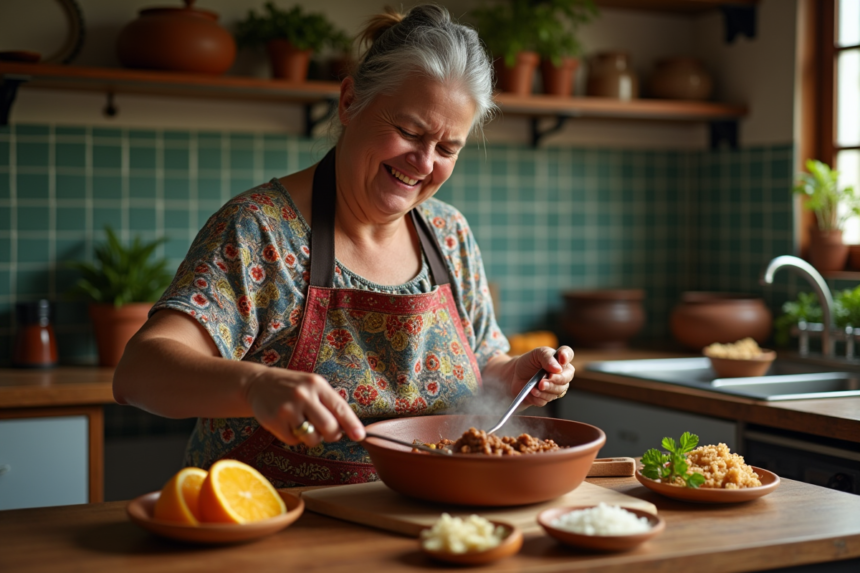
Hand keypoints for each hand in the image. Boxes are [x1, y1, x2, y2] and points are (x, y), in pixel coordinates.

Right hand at [242, 368, 364, 446]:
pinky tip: (288, 424)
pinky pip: (294, 441)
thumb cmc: (292, 387)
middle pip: (329, 427)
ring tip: (304, 425)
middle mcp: (303, 395)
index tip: (360, 436)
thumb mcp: (312, 386)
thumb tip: (349, 428)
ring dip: (313, 438)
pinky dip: (295, 438)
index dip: (352, 424)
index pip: (340, 408)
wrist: (258, 384)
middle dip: (332, 435)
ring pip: (312, 438)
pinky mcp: (273, 421)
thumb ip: (329, 403)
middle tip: (327, 432)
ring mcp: (287, 409)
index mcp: (316, 384)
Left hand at [511, 346, 574, 407]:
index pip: (568, 354)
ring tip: (533, 388)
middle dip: (554, 381)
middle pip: (566, 379)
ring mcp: (556, 387)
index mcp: (559, 359)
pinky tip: (531, 392)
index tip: (562, 360)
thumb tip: (557, 368)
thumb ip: (546, 357)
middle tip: (542, 382)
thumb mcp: (536, 354)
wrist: (515, 375)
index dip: (566, 356)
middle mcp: (562, 373)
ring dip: (544, 391)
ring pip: (557, 392)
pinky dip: (537, 397)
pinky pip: (546, 400)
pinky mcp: (547, 397)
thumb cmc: (528, 362)